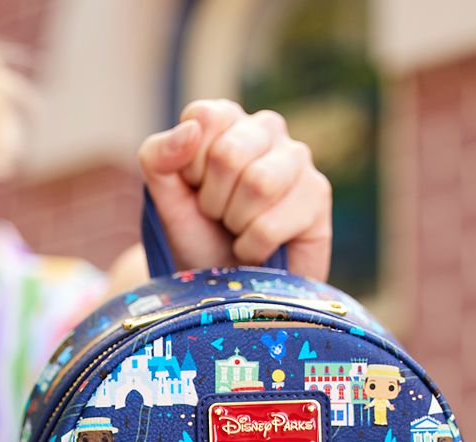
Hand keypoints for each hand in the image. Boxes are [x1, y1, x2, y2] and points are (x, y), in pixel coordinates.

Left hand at [138, 101, 331, 280]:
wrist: (228, 290)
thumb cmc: (198, 238)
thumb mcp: (164, 198)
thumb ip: (157, 157)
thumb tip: (190, 129)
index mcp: (227, 121)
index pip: (205, 117)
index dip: (190, 166)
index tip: (195, 190)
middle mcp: (267, 129)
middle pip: (229, 154)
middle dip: (212, 200)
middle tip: (218, 217)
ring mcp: (298, 159)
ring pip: (259, 183)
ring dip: (235, 222)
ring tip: (238, 230)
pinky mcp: (318, 194)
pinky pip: (271, 224)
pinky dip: (252, 248)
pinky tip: (257, 249)